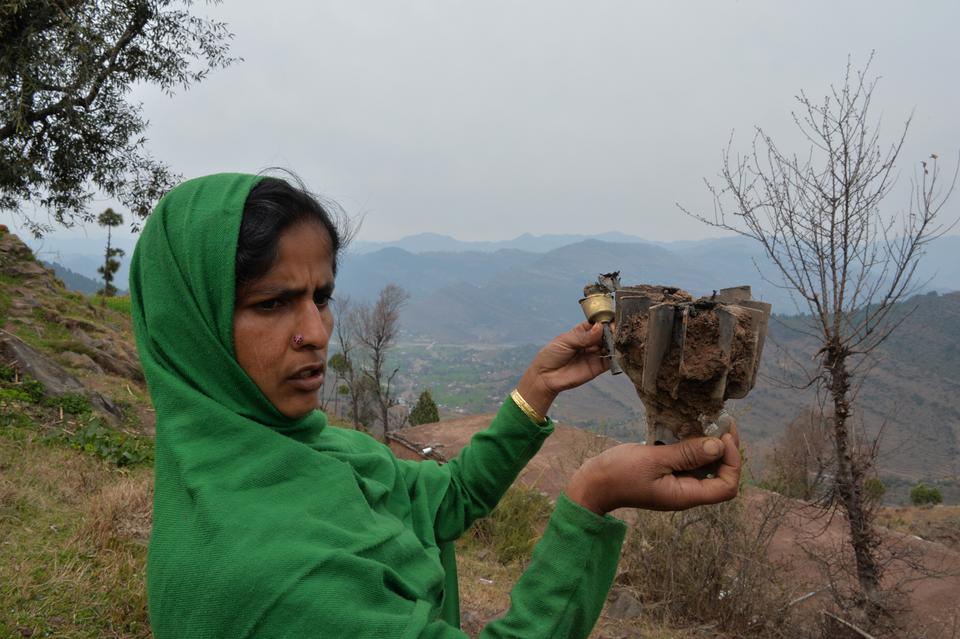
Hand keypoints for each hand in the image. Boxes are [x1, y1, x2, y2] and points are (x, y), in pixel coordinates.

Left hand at [516, 322, 609, 416]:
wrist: (546, 376)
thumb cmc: (552, 355)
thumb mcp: (566, 341)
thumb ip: (584, 336)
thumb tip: (600, 327)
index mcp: (582, 332)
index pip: (597, 324)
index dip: (604, 322)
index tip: (611, 320)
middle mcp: (591, 342)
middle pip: (606, 335)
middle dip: (612, 332)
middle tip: (617, 331)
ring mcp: (595, 354)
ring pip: (610, 346)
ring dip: (616, 343)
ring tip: (618, 340)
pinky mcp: (598, 367)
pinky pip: (611, 361)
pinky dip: (617, 356)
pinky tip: (618, 352)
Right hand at [566, 422, 740, 514]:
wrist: (592, 484)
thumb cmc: (618, 474)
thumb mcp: (653, 460)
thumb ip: (686, 453)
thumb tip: (718, 446)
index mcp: (685, 494)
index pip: (726, 486)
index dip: (732, 461)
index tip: (722, 436)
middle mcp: (686, 491)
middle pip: (720, 474)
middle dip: (725, 449)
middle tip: (722, 422)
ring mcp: (676, 482)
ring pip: (706, 465)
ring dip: (710, 444)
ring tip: (709, 420)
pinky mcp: (667, 473)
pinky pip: (688, 460)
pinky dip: (693, 444)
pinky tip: (688, 427)